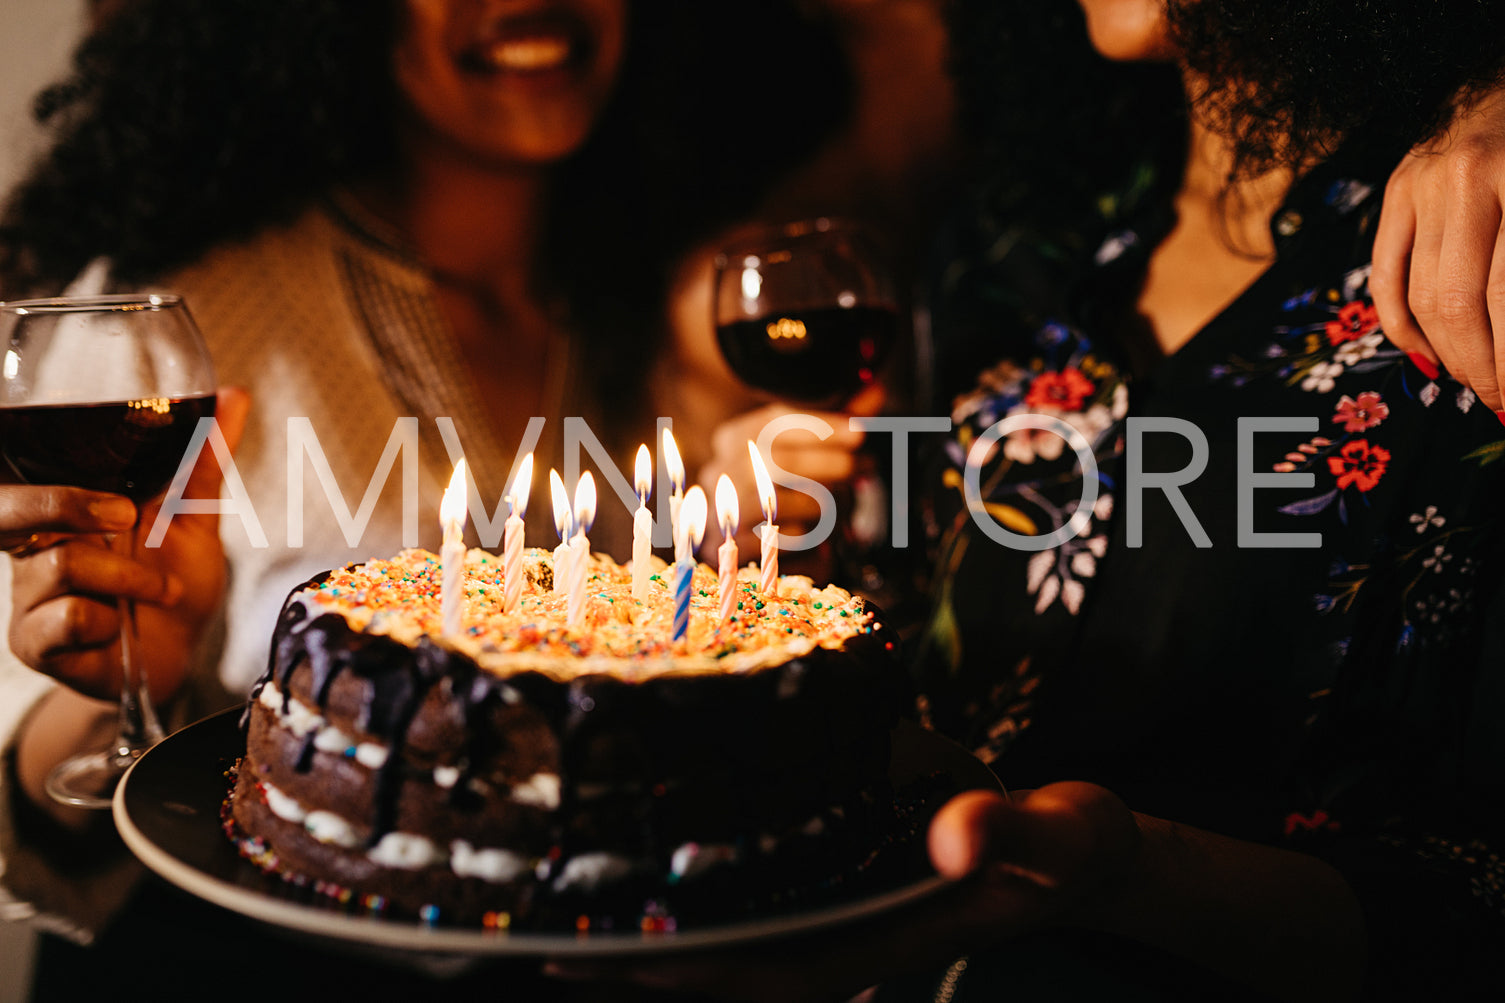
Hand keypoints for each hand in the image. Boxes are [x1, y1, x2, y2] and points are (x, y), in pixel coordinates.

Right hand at [6, 386, 249, 705]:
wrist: (181, 655)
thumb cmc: (175, 581)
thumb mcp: (193, 516)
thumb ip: (205, 458)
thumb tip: (234, 394)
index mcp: (62, 512)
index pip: (20, 471)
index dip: (42, 467)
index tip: (111, 481)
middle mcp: (34, 548)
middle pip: (7, 508)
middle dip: (63, 503)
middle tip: (125, 515)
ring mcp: (29, 596)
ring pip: (59, 564)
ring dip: (129, 577)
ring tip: (162, 591)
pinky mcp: (35, 642)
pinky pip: (64, 618)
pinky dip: (107, 620)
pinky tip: (121, 628)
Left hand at [545, 783, 1139, 1001]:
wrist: (1080, 853)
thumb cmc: (1066, 850)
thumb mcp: (1054, 836)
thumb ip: (1005, 833)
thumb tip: (953, 835)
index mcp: (874, 938)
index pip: (752, 964)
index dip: (666, 963)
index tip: (579, 948)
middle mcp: (839, 936)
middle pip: (713, 960)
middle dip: (623, 956)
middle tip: (521, 930)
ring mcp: (832, 914)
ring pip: (720, 934)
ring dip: (640, 929)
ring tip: (548, 905)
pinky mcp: (834, 885)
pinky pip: (746, 900)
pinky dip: (686, 893)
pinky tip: (639, 864)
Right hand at [696, 385, 885, 560]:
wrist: (758, 545)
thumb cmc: (790, 490)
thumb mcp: (814, 450)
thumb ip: (840, 422)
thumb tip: (873, 391)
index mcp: (733, 439)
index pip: (773, 421)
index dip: (820, 425)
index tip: (859, 431)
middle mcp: (720, 472)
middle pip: (776, 460)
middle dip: (829, 463)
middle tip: (864, 466)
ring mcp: (723, 511)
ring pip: (778, 501)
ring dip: (823, 503)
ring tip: (845, 503)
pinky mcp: (736, 548)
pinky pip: (780, 539)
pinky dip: (809, 536)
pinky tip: (824, 535)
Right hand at [1372, 86, 1504, 412]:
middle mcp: (1465, 180)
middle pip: (1456, 304)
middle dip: (1481, 367)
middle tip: (1502, 401)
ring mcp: (1421, 184)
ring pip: (1419, 298)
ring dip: (1447, 355)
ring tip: (1474, 382)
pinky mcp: (1396, 188)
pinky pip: (1385, 276)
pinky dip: (1400, 325)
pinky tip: (1428, 357)